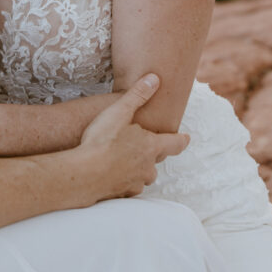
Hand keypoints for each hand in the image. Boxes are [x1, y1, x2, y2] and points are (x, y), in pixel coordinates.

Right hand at [78, 74, 188, 198]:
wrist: (85, 174)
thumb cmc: (102, 141)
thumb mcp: (119, 112)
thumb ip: (138, 95)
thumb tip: (155, 79)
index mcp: (151, 146)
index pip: (174, 143)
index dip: (181, 140)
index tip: (186, 138)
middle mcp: (148, 166)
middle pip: (156, 159)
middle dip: (152, 153)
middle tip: (143, 145)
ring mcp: (137, 182)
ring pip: (144, 174)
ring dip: (138, 167)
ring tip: (125, 159)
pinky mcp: (124, 193)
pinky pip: (130, 186)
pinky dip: (124, 180)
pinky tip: (112, 174)